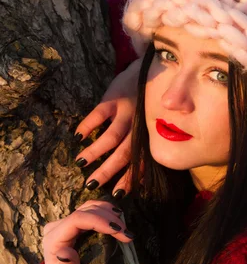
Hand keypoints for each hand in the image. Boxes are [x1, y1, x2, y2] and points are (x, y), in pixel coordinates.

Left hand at [42, 200, 133, 263]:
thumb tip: (64, 251)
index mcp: (53, 238)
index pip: (77, 220)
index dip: (99, 220)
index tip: (118, 229)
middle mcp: (57, 226)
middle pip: (86, 211)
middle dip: (109, 219)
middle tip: (126, 233)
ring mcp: (65, 221)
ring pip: (89, 207)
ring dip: (109, 213)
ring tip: (123, 226)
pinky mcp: (74, 219)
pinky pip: (91, 209)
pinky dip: (105, 211)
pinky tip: (116, 217)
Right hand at [74, 59, 141, 195]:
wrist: (149, 69)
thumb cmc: (149, 104)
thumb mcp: (150, 125)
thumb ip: (145, 147)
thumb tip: (140, 179)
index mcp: (149, 135)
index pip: (141, 161)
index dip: (130, 178)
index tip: (117, 194)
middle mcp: (140, 125)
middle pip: (125, 153)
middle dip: (108, 170)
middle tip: (92, 183)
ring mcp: (128, 110)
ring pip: (112, 135)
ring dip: (95, 151)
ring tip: (80, 162)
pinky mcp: (114, 97)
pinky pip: (99, 113)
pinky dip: (88, 125)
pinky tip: (78, 136)